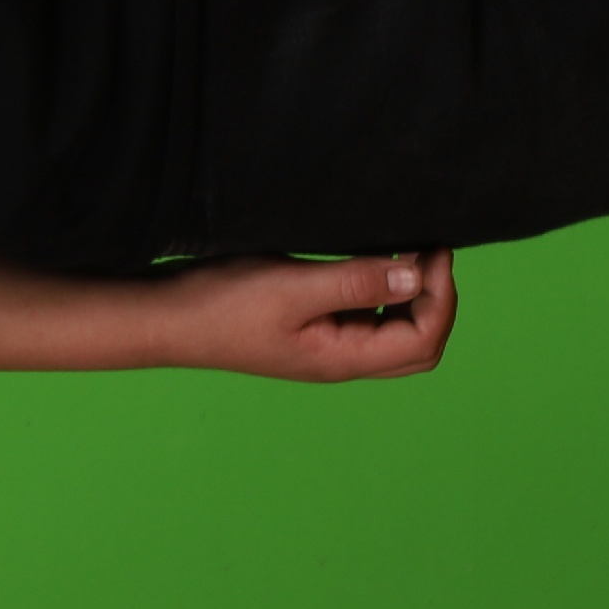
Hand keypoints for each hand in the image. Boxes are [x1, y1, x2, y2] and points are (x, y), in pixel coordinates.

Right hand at [158, 249, 456, 382]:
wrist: (168, 319)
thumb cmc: (222, 305)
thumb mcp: (293, 287)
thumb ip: (356, 282)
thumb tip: (415, 275)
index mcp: (343, 358)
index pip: (423, 339)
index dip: (441, 294)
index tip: (434, 248)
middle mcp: (341, 360)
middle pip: (418, 346)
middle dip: (437, 300)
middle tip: (431, 252)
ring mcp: (326, 349)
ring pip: (395, 334)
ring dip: (412, 297)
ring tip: (408, 251)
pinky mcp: (311, 332)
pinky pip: (366, 321)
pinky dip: (383, 294)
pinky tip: (371, 261)